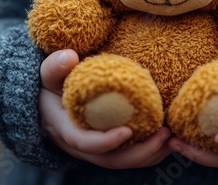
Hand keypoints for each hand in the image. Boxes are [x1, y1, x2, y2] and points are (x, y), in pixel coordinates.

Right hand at [39, 50, 171, 168]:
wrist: (45, 101)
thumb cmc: (50, 84)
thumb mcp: (47, 74)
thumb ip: (54, 66)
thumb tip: (69, 56)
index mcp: (65, 129)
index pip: (84, 142)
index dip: (106, 141)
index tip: (128, 130)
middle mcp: (80, 146)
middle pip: (111, 160)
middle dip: (140, 152)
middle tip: (164, 134)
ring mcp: (95, 149)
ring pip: (123, 161)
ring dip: (150, 154)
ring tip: (172, 137)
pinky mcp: (107, 146)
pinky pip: (129, 156)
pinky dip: (150, 150)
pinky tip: (167, 137)